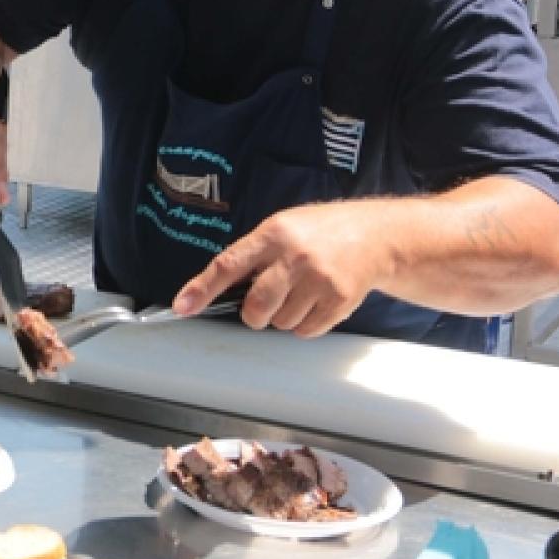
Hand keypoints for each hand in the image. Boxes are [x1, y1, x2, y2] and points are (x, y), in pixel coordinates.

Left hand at [171, 200, 394, 337]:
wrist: (375, 236)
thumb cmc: (319, 233)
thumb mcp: (282, 227)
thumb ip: (253, 255)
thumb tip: (217, 289)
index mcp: (273, 234)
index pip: (228, 265)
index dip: (202, 288)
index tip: (183, 306)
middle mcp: (295, 257)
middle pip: (256, 306)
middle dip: (254, 314)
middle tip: (263, 306)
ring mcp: (320, 280)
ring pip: (281, 322)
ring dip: (283, 317)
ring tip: (299, 293)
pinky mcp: (340, 300)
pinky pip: (306, 330)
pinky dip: (305, 324)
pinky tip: (315, 301)